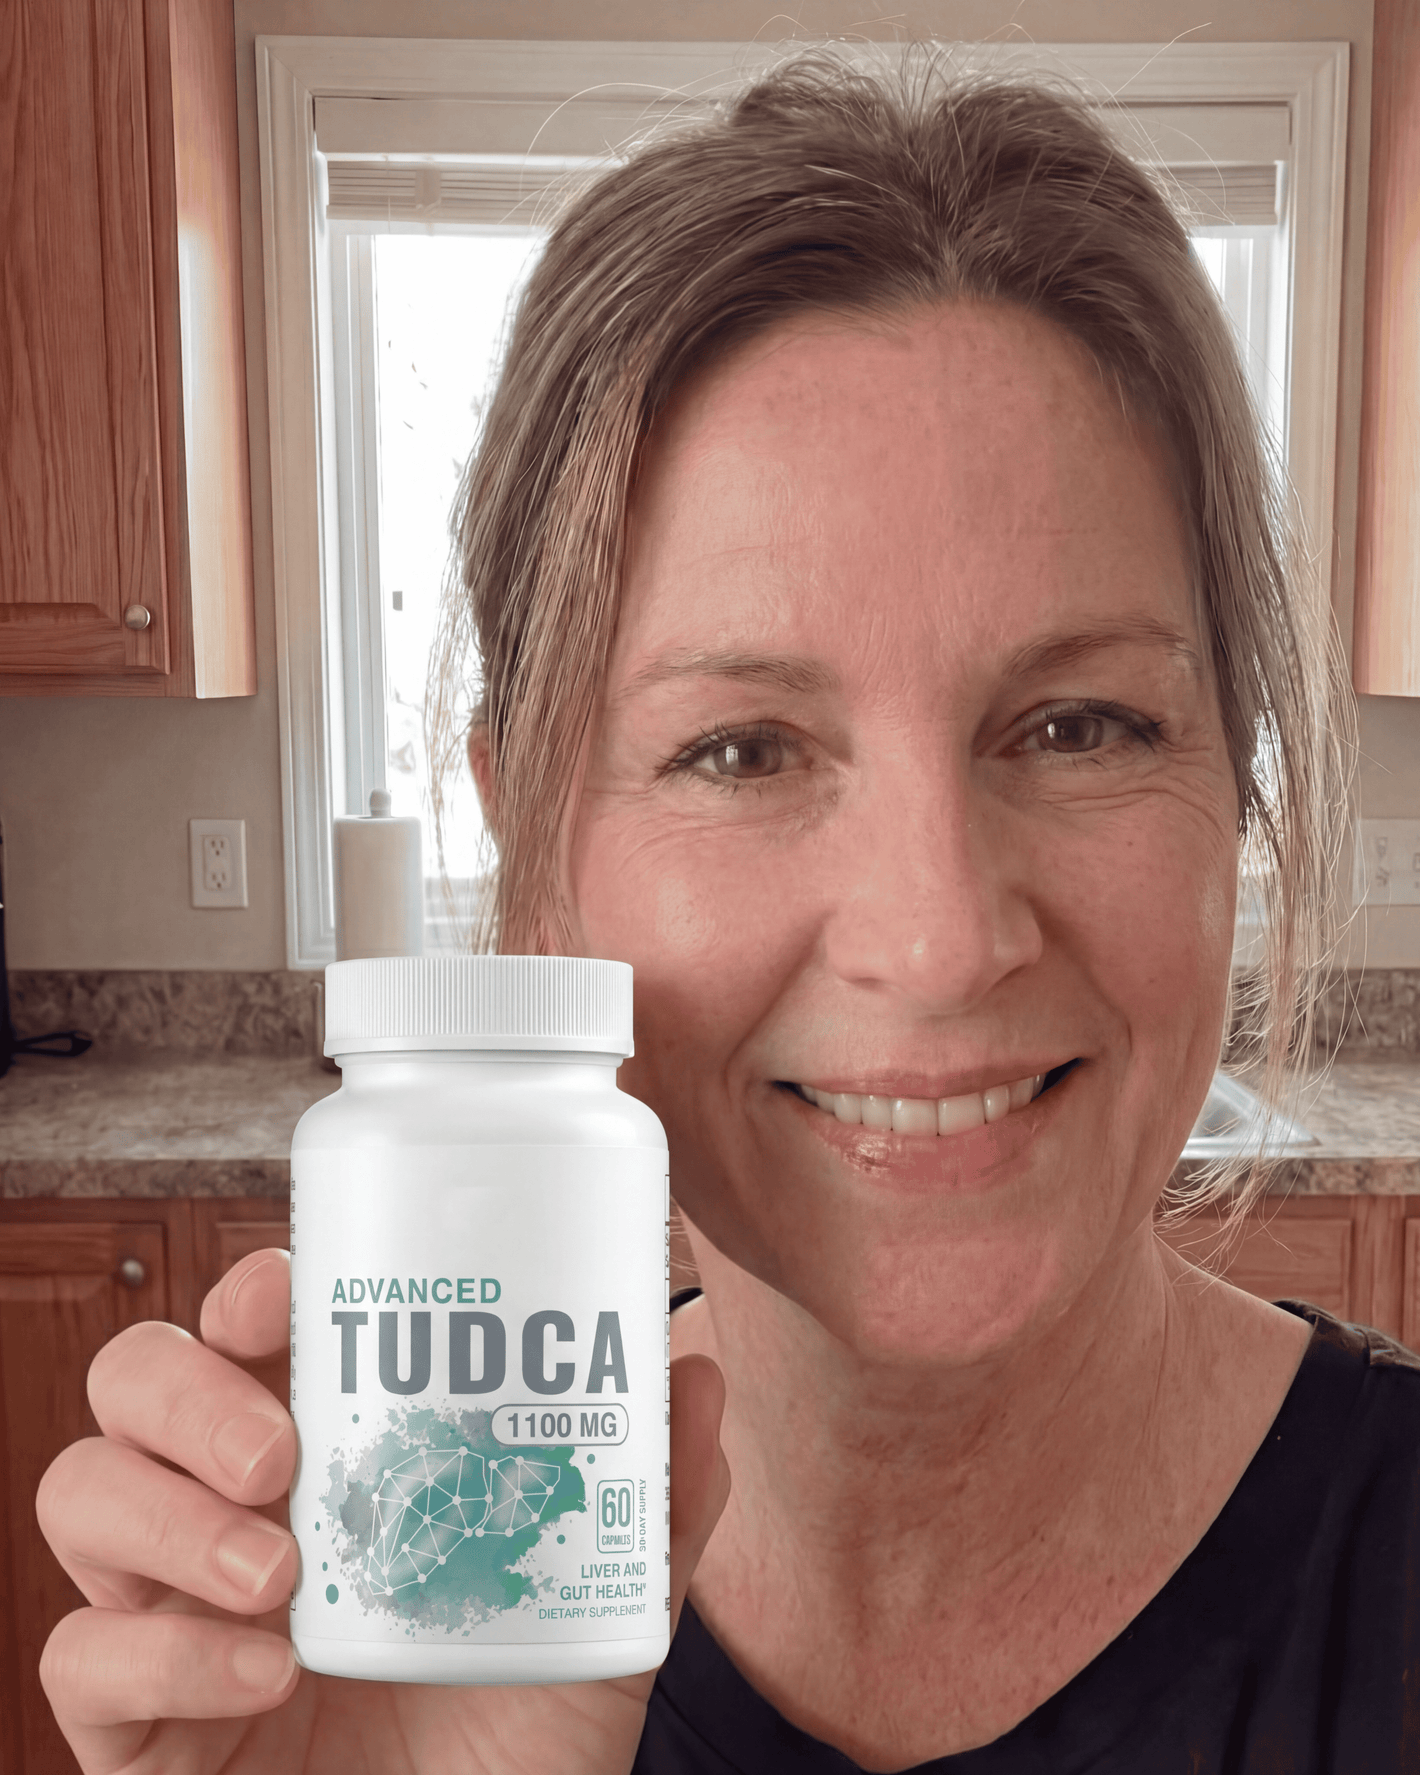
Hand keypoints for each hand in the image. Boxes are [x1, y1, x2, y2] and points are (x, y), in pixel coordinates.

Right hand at [37, 1249, 729, 1774]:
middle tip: (283, 1456)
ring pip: (80, 1489)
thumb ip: (650, 1494)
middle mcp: (234, 1507)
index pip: (246, 1330)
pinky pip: (79, 1655)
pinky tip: (264, 1675)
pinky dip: (164, 1651)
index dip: (246, 1293)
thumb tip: (693, 1370)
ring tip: (278, 1573)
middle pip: (135, 1381)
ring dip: (164, 1514)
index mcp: (329, 1450)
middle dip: (186, 1391)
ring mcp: (173, 1606)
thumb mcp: (599, 1600)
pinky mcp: (135, 1719)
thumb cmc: (521, 1728)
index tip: (288, 1296)